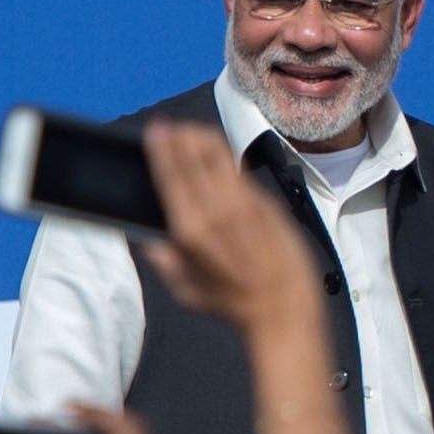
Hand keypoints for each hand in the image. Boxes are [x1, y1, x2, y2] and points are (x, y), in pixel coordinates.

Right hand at [139, 120, 316, 333]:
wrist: (283, 306)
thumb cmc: (235, 304)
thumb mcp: (187, 291)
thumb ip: (165, 263)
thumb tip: (150, 245)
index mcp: (191, 230)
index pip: (172, 175)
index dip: (162, 148)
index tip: (155, 131)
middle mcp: (216, 210)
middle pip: (194, 155)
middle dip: (180, 135)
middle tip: (172, 127)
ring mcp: (244, 203)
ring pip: (220, 155)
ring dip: (203, 138)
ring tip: (192, 132)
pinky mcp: (266, 202)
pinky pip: (240, 171)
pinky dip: (226, 158)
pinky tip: (219, 156)